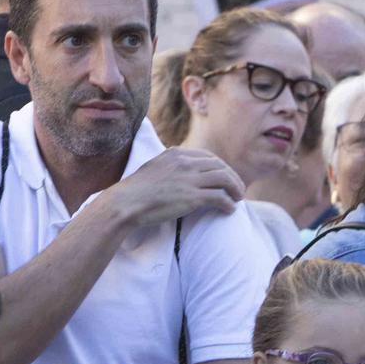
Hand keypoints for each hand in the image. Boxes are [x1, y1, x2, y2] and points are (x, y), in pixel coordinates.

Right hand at [110, 148, 243, 228]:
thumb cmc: (135, 191)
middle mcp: (185, 162)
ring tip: (238, 198)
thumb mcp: (153, 168)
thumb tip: (178, 174)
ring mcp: (190, 179)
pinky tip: (230, 210)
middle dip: (232, 177)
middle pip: (220, 166)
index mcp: (176, 153)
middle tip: (237, 189)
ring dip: (235, 189)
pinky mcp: (192, 196)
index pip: (208, 157)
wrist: (126, 203)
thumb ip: (169, 166)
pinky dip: (228, 203)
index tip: (225, 177)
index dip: (221, 168)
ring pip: (224, 179)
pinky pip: (219, 197)